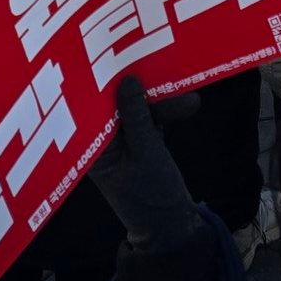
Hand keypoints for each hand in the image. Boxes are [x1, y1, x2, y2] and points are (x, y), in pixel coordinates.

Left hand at [89, 76, 202, 252]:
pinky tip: (188, 101)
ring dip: (160, 99)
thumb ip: (136, 117)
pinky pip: (150, 115)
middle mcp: (103, 139)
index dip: (102, 79)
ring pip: (135, 106)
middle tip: (154, 61)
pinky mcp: (141, 140)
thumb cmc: (152, 196)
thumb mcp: (146, 154)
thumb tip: (127, 78)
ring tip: (189, 95)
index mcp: (92, 146)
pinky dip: (166, 109)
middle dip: (136, 84)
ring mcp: (123, 139)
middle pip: (115, 100)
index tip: (114, 54)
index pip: (90, 105)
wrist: (174, 226)